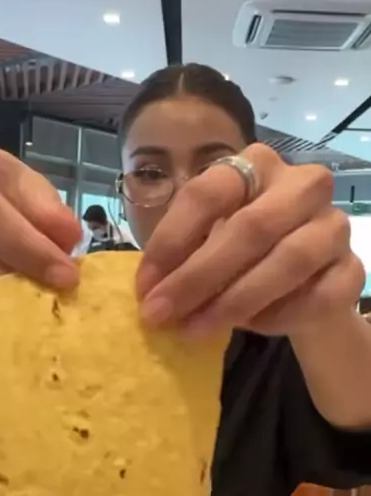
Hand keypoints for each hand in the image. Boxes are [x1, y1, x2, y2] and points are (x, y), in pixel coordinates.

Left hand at [137, 144, 364, 336]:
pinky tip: (251, 328)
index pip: (208, 193)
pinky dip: (279, 316)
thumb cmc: (244, 256)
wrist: (303, 287)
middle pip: (250, 228)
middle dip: (198, 277)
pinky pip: (318, 297)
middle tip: (162, 315)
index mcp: (255, 166)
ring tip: (195, 330)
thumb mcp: (208, 244)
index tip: (145, 286)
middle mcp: (302, 185)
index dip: (171, 241)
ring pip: (288, 262)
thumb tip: (150, 291)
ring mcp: (334, 226)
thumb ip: (182, 257)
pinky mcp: (354, 269)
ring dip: (234, 302)